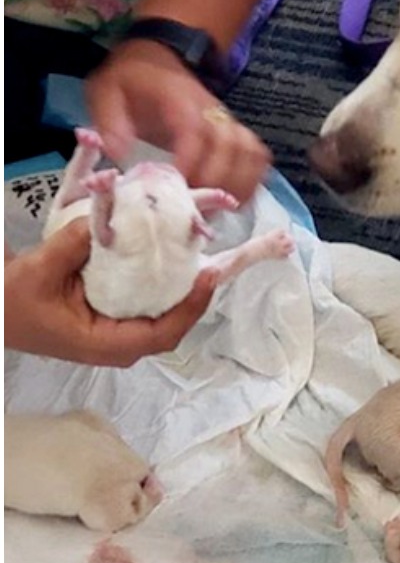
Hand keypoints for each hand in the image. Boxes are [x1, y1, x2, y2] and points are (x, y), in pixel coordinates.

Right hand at [4, 219, 218, 366]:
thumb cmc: (12, 301)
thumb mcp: (39, 271)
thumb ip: (73, 244)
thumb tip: (105, 217)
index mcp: (104, 344)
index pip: (164, 332)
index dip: (191, 305)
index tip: (208, 274)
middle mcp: (118, 344)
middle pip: (173, 322)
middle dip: (196, 292)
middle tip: (216, 258)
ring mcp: (118, 333)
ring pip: (164, 312)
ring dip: (184, 285)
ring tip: (203, 254)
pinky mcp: (115, 318)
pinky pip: (149, 302)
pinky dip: (164, 281)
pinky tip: (174, 256)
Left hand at [85, 39, 270, 202]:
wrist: (158, 54)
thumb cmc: (131, 78)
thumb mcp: (106, 90)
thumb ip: (109, 121)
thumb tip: (118, 154)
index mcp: (178, 99)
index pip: (195, 130)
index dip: (192, 160)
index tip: (179, 185)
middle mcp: (211, 110)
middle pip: (229, 146)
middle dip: (216, 179)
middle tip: (197, 206)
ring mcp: (227, 120)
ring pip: (249, 151)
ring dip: (240, 182)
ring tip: (222, 208)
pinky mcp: (235, 131)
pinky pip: (257, 154)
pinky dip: (254, 177)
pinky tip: (240, 198)